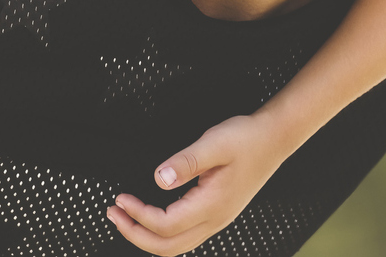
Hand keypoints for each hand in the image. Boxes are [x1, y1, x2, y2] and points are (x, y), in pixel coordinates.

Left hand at [105, 114, 285, 253]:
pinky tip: (152, 215)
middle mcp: (214, 220)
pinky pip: (185, 235)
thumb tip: (158, 178)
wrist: (272, 140)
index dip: (139, 215)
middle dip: (136, 235)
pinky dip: (163, 231)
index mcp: (212, 205)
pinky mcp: (216, 213)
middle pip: (169, 247)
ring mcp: (216, 220)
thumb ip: (185, 162)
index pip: (167, 225)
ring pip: (177, 245)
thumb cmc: (246, 139)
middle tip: (113, 214)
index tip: (121, 198)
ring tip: (126, 216)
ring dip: (148, 235)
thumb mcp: (214, 143)